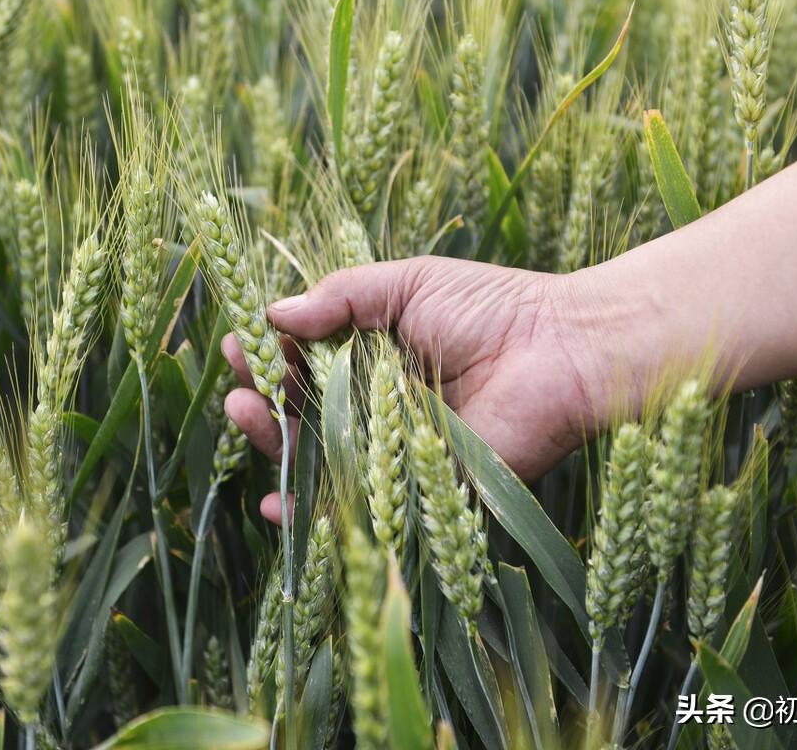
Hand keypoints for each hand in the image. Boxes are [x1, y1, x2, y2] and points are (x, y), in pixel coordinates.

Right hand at [222, 256, 644, 523]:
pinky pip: (358, 508)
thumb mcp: (406, 284)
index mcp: (374, 356)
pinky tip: (274, 503)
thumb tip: (274, 312)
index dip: (268, 354)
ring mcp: (394, 452)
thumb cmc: (491, 308)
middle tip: (238, 384)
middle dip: (261, 398)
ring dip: (273, 442)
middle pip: (301, 411)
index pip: (304, 361)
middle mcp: (378, 406)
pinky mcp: (415, 492)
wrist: (559, 352)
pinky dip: (311, 513)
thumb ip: (341, 297)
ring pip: (318, 458)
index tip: (239, 341)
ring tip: (245, 413)